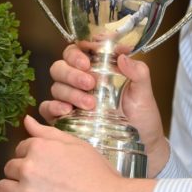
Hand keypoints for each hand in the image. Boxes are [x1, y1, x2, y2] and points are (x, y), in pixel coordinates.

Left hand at [0, 116, 156, 191]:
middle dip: (23, 173)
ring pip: (3, 189)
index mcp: (39, 147)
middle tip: (45, 181)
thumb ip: (47, 132)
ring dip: (17, 191)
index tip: (46, 166)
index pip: (20, 149)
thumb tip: (27, 121)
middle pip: (10, 168)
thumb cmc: (98, 174)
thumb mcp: (76, 145)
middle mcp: (28, 168)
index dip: (33, 157)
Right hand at [39, 44, 169, 176]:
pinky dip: (53, 107)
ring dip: (70, 92)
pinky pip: (47, 108)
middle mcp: (79, 80)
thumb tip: (123, 57)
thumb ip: (138, 71)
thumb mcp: (143, 90)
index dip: (78, 52)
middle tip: (90, 83)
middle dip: (72, 73)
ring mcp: (70, 98)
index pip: (78, 50)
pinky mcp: (64, 117)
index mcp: (97, 67)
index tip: (88, 61)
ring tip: (90, 104)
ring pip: (56, 86)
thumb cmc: (141, 113)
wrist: (142, 142)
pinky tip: (67, 110)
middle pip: (61, 66)